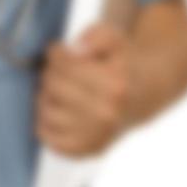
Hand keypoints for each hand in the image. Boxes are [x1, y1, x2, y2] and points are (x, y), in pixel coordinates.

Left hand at [36, 22, 132, 157]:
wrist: (142, 95)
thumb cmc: (120, 65)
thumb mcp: (115, 40)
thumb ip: (98, 36)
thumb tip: (77, 50)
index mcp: (116, 87)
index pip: (62, 64)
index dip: (56, 53)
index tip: (61, 51)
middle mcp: (107, 114)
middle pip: (52, 85)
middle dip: (51, 73)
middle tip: (61, 72)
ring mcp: (96, 136)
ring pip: (45, 109)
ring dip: (46, 97)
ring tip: (61, 91)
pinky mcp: (84, 150)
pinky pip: (46, 136)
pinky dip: (45, 122)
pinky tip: (59, 111)